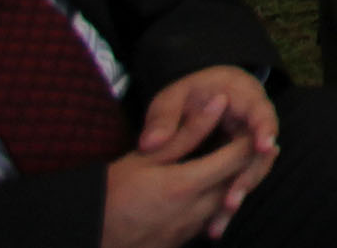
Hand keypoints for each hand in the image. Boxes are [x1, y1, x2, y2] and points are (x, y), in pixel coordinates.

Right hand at [100, 128, 267, 247]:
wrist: (84, 231)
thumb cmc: (110, 192)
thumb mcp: (146, 156)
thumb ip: (187, 132)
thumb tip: (218, 103)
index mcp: (185, 185)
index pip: (236, 159)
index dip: (250, 141)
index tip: (251, 126)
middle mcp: (192, 212)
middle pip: (236, 184)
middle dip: (246, 164)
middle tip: (247, 144)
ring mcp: (186, 232)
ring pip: (223, 205)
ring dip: (230, 186)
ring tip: (227, 165)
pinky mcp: (178, 244)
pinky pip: (206, 222)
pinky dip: (212, 205)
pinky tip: (203, 192)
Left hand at [126, 64, 279, 237]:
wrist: (204, 96)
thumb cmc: (190, 93)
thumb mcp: (173, 97)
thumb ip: (163, 118)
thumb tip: (150, 144)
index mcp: (244, 96)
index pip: (260, 112)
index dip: (264, 129)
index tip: (262, 147)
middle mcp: (254, 121)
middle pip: (260, 150)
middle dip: (247, 176)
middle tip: (231, 201)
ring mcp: (251, 142)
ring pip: (251, 170)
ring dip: (238, 195)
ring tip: (219, 222)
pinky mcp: (241, 161)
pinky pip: (239, 180)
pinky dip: (228, 202)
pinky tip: (215, 226)